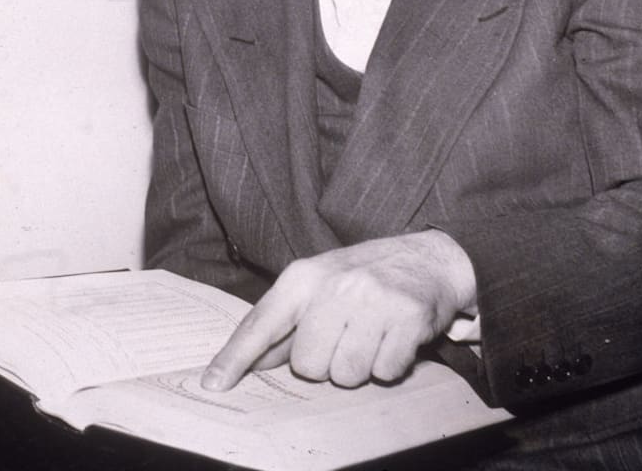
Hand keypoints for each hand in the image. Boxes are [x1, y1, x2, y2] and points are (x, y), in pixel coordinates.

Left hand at [201, 230, 475, 390]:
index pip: (262, 323)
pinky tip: (394, 337)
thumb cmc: (366, 275)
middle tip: (345, 338)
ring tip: (371, 335)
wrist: (428, 257)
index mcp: (305, 276)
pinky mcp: (407, 316)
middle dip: (326, 363)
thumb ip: (286, 324)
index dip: (236, 357)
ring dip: (359, 366)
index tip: (213, 384)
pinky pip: (384, 372)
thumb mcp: (321, 286)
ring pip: (346, 374)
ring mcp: (372, 299)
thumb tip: (250, 363)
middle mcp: (335, 285)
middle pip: (307, 365)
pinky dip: (390, 364)